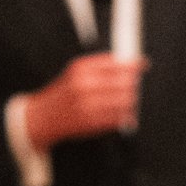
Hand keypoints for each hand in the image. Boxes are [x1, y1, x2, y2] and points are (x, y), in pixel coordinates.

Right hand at [23, 54, 146, 147]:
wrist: (42, 117)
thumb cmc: (63, 94)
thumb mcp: (75, 72)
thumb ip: (99, 67)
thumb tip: (127, 65)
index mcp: (81, 68)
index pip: (116, 63)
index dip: (133, 64)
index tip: (143, 64)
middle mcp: (84, 84)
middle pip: (123, 81)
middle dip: (133, 83)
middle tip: (135, 86)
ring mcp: (88, 104)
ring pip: (124, 100)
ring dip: (131, 101)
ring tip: (131, 101)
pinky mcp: (91, 122)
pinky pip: (118, 117)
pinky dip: (126, 116)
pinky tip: (127, 115)